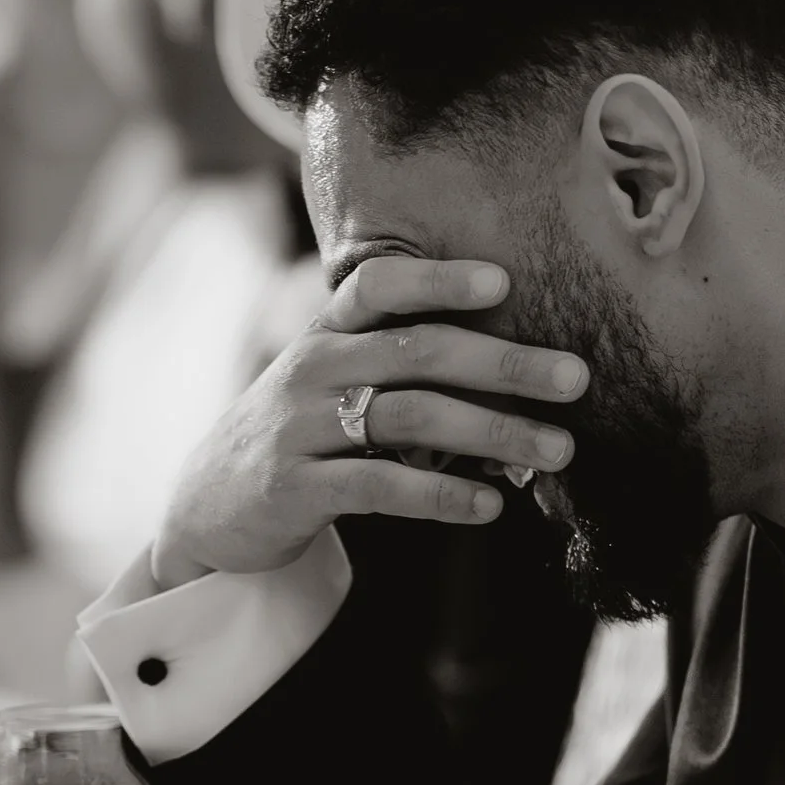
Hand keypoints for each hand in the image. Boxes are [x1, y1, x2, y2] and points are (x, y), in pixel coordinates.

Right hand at [149, 257, 587, 587]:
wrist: (208, 501)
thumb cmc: (303, 431)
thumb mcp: (336, 378)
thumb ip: (408, 366)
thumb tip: (525, 376)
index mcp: (328, 331)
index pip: (380, 285)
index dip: (438, 279)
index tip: (503, 281)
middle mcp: (314, 367)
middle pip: (419, 351)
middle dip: (505, 364)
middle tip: (577, 377)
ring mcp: (302, 428)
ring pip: (411, 417)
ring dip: (494, 432)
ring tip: (558, 451)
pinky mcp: (296, 488)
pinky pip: (381, 486)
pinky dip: (442, 494)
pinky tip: (490, 506)